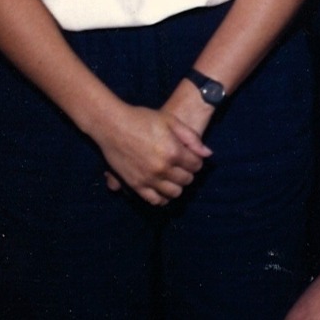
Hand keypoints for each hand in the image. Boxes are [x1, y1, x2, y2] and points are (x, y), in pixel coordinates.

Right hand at [87, 101, 211, 205]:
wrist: (112, 125)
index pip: (196, 165)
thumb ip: (191, 138)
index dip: (196, 161)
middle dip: (188, 173)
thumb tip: (207, 154)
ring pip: (174, 193)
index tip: (191, 157)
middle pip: (186, 180)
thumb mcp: (171, 121)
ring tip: (173, 176)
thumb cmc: (143, 119)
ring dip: (177, 186)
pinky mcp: (135, 185)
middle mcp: (162, 168)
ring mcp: (148, 179)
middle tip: (183, 166)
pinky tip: (163, 189)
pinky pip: (154, 200)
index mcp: (173, 152)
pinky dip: (162, 198)